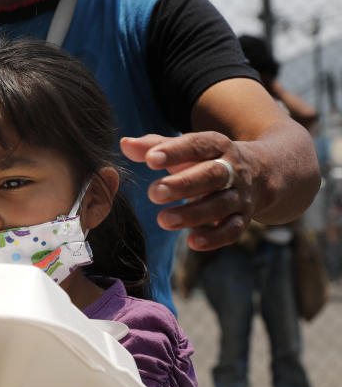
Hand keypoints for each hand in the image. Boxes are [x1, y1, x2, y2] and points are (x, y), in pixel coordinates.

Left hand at [121, 132, 254, 250]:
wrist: (262, 172)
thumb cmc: (206, 159)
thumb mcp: (186, 148)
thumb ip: (155, 146)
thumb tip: (125, 144)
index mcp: (217, 145)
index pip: (197, 145)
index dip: (175, 151)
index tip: (150, 159)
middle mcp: (233, 169)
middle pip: (212, 175)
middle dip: (183, 185)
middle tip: (154, 192)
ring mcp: (240, 195)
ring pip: (221, 204)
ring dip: (193, 214)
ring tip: (163, 220)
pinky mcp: (245, 218)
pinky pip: (234, 229)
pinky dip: (215, 237)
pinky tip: (192, 242)